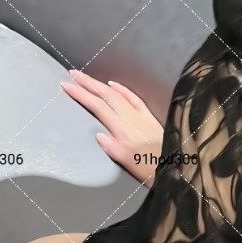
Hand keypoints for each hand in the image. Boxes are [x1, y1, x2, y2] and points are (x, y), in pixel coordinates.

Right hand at [60, 69, 163, 186]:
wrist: (174, 166)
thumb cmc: (149, 169)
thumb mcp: (127, 163)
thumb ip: (112, 147)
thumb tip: (99, 134)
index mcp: (122, 130)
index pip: (97, 106)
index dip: (81, 94)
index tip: (67, 86)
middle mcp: (131, 119)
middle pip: (106, 95)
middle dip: (88, 83)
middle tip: (72, 74)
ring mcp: (141, 115)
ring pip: (117, 93)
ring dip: (100, 84)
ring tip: (86, 78)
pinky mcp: (149, 117)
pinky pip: (133, 97)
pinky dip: (122, 89)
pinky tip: (113, 84)